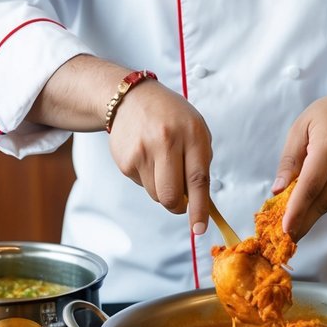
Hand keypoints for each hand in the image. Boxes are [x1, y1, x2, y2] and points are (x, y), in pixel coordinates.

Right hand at [107, 80, 212, 234]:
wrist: (130, 98)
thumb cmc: (170, 116)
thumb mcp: (195, 128)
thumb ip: (200, 162)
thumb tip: (201, 202)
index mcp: (191, 133)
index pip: (198, 179)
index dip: (199, 208)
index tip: (199, 228)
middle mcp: (166, 141)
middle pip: (172, 195)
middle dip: (178, 206)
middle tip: (181, 201)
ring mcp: (142, 152)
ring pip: (156, 194)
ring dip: (162, 189)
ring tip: (161, 162)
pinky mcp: (125, 161)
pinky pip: (142, 185)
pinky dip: (147, 178)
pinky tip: (146, 155)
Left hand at [273, 84, 326, 240]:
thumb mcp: (300, 127)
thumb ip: (289, 160)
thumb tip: (279, 190)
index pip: (311, 185)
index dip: (298, 209)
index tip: (285, 228)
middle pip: (322, 199)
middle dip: (303, 221)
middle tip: (286, 237)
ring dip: (312, 215)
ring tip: (294, 226)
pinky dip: (323, 203)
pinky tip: (310, 207)